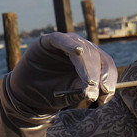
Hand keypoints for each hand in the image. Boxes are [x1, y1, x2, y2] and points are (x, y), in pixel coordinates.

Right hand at [0, 33, 116, 136]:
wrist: (27, 96)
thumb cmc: (54, 94)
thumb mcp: (73, 94)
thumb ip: (86, 89)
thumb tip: (103, 90)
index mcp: (92, 61)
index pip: (106, 65)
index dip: (109, 78)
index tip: (107, 93)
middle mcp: (82, 50)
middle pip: (96, 57)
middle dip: (97, 75)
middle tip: (94, 91)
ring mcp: (66, 43)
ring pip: (83, 50)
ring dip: (88, 66)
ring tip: (89, 82)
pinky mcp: (48, 41)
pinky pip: (61, 39)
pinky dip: (70, 44)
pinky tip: (78, 51)